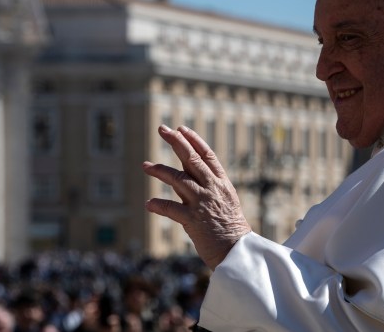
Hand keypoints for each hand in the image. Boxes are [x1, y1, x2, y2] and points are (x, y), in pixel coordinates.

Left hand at [143, 125, 250, 269]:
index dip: (193, 140)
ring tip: (145, 165)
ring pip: (178, 179)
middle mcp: (213, 189)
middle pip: (192, 160)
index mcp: (222, 184)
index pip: (207, 155)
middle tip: (163, 129)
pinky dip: (159, 205)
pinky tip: (149, 203)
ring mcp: (203, 204)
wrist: (238, 254)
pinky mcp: (193, 221)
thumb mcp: (223, 202)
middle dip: (176, 142)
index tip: (181, 129)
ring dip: (160, 170)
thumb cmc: (229, 229)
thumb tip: (181, 177)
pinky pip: (171, 209)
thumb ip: (204, 188)